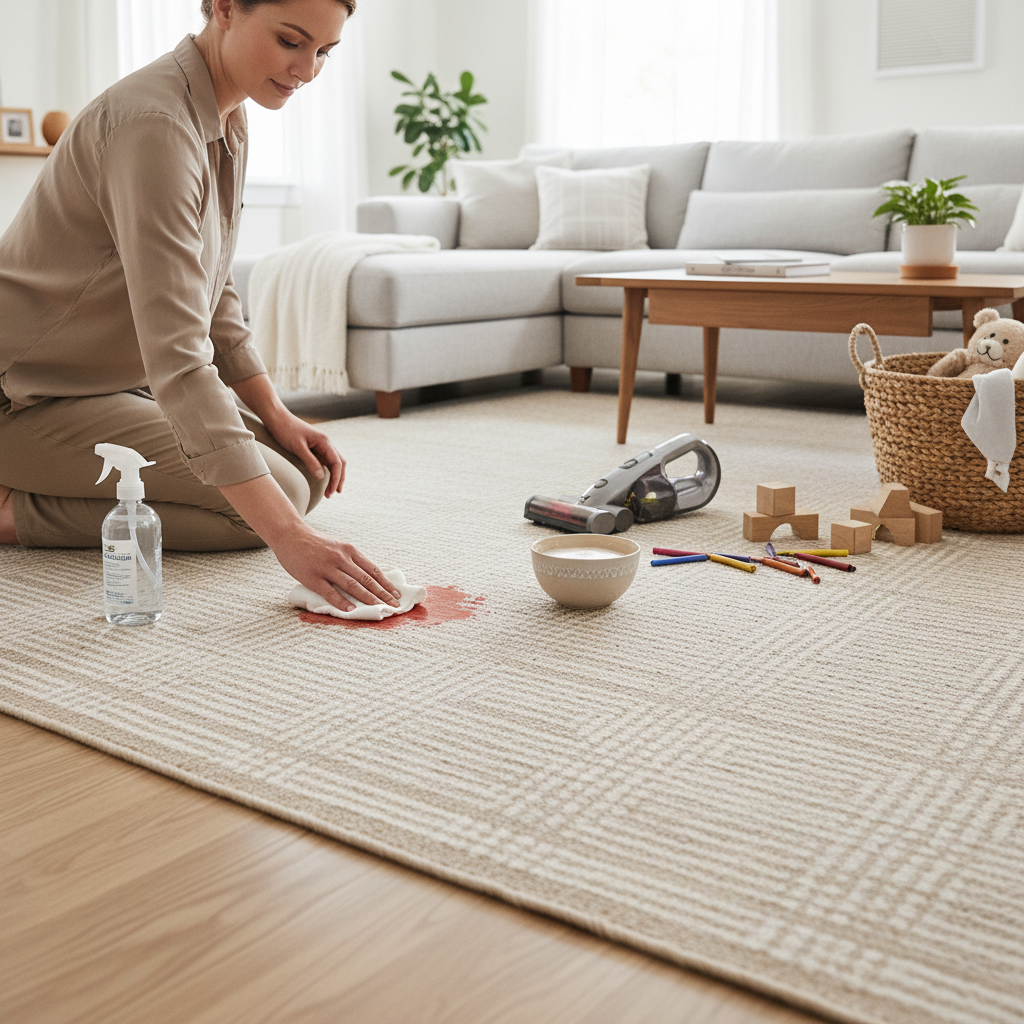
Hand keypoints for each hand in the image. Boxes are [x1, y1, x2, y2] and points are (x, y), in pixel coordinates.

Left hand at [229, 374, 344, 496]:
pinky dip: (327, 471)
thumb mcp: (298, 447)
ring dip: (334, 476)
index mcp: (324, 441)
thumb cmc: (285, 430)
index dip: (336, 478)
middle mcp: (325, 442)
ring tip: (329, 490)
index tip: (332, 491)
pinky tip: (323, 479)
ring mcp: (320, 445)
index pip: (337, 463)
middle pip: (339, 463)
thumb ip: (311, 462)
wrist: (276, 417)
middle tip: (332, 494)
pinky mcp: (313, 447)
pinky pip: (324, 460)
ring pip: (333, 462)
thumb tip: (322, 477)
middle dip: (338, 479)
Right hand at [275, 524, 401, 611]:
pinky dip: (342, 602)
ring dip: (368, 599)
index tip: (397, 594)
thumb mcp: (337, 547)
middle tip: (395, 606)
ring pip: (352, 586)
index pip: (373, 570)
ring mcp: (327, 568)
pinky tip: (351, 611)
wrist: (290, 535)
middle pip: (367, 579)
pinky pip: (330, 592)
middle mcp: (341, 558)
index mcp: (349, 550)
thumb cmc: (314, 543)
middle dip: (383, 594)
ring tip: (380, 609)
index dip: (386, 583)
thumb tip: (366, 577)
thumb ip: (350, 560)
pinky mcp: (313, 577)